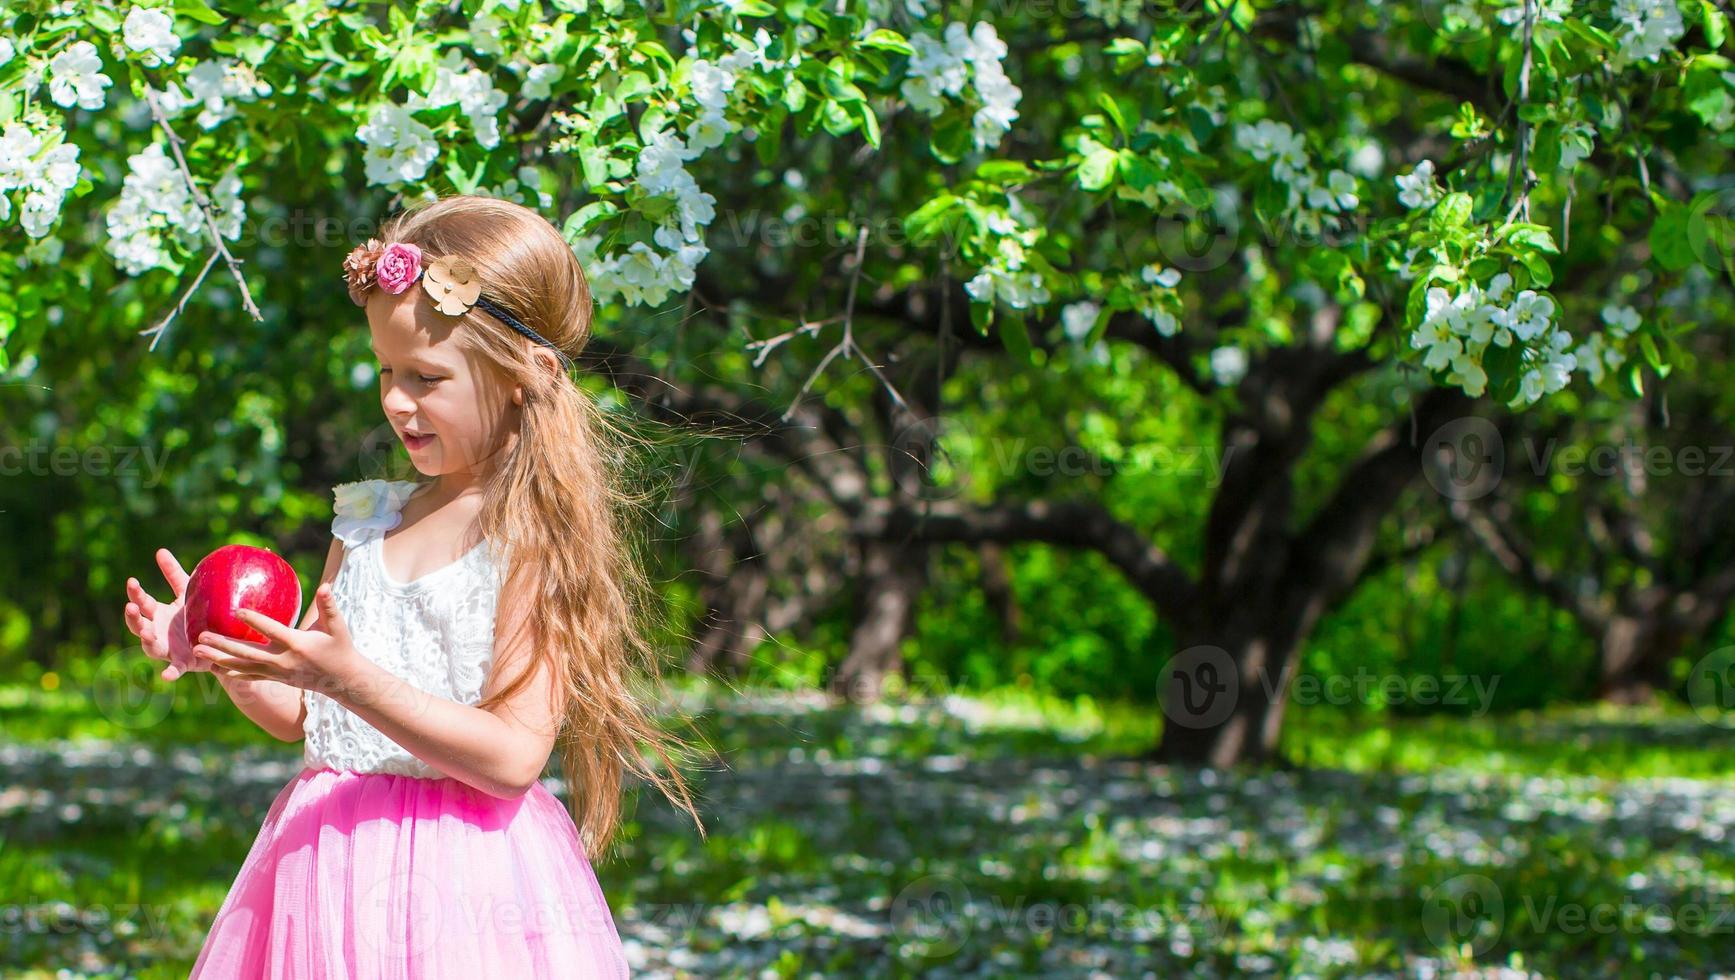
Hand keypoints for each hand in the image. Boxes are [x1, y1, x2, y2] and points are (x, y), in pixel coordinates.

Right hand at [123, 548, 205, 680]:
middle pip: (139, 625)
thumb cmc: (196, 613)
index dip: (136, 593)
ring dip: (147, 641)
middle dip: (133, 617)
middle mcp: (157, 631)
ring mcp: (168, 648)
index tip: (132, 581)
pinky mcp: (183, 662)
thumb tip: (160, 550)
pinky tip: (166, 676)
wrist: (217, 638)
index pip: (142, 602)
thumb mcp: (186, 592)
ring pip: (150, 647)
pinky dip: (169, 673)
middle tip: (131, 606)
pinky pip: (174, 669)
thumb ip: (173, 573)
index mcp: (158, 614)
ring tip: (147, 633)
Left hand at [191, 584, 362, 694]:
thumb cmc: (340, 647)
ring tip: (197, 651)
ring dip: (218, 659)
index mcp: (297, 644)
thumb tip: (325, 586)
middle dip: (223, 645)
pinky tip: (213, 667)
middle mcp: (283, 661)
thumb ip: (329, 606)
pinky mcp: (274, 678)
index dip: (254, 621)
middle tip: (201, 636)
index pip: (271, 631)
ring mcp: (277, 672)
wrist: (341, 679)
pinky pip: (248, 676)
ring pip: (242, 666)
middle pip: (247, 652)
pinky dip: (230, 672)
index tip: (235, 611)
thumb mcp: (338, 626)